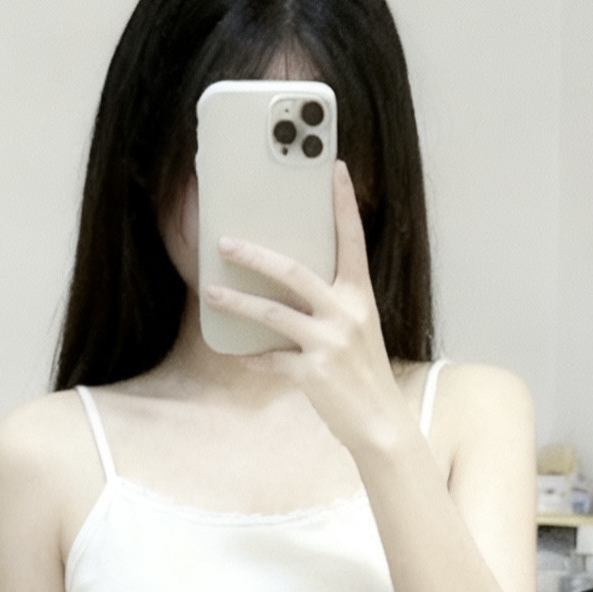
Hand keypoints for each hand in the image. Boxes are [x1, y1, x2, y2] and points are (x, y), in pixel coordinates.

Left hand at [205, 161, 406, 457]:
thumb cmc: (364, 373)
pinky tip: (240, 356)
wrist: (381, 422)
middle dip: (254, 255)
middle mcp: (346, 312)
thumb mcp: (357, 330)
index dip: (343, 203)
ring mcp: (329, 342)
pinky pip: (271, 360)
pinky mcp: (312, 372)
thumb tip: (290, 290)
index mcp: (360, 295)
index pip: (352, 239)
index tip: (334, 168)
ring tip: (211, 291)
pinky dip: (254, 358)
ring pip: (271, 313)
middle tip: (225, 241)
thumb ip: (330, 306)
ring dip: (236, 301)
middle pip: (292, 271)